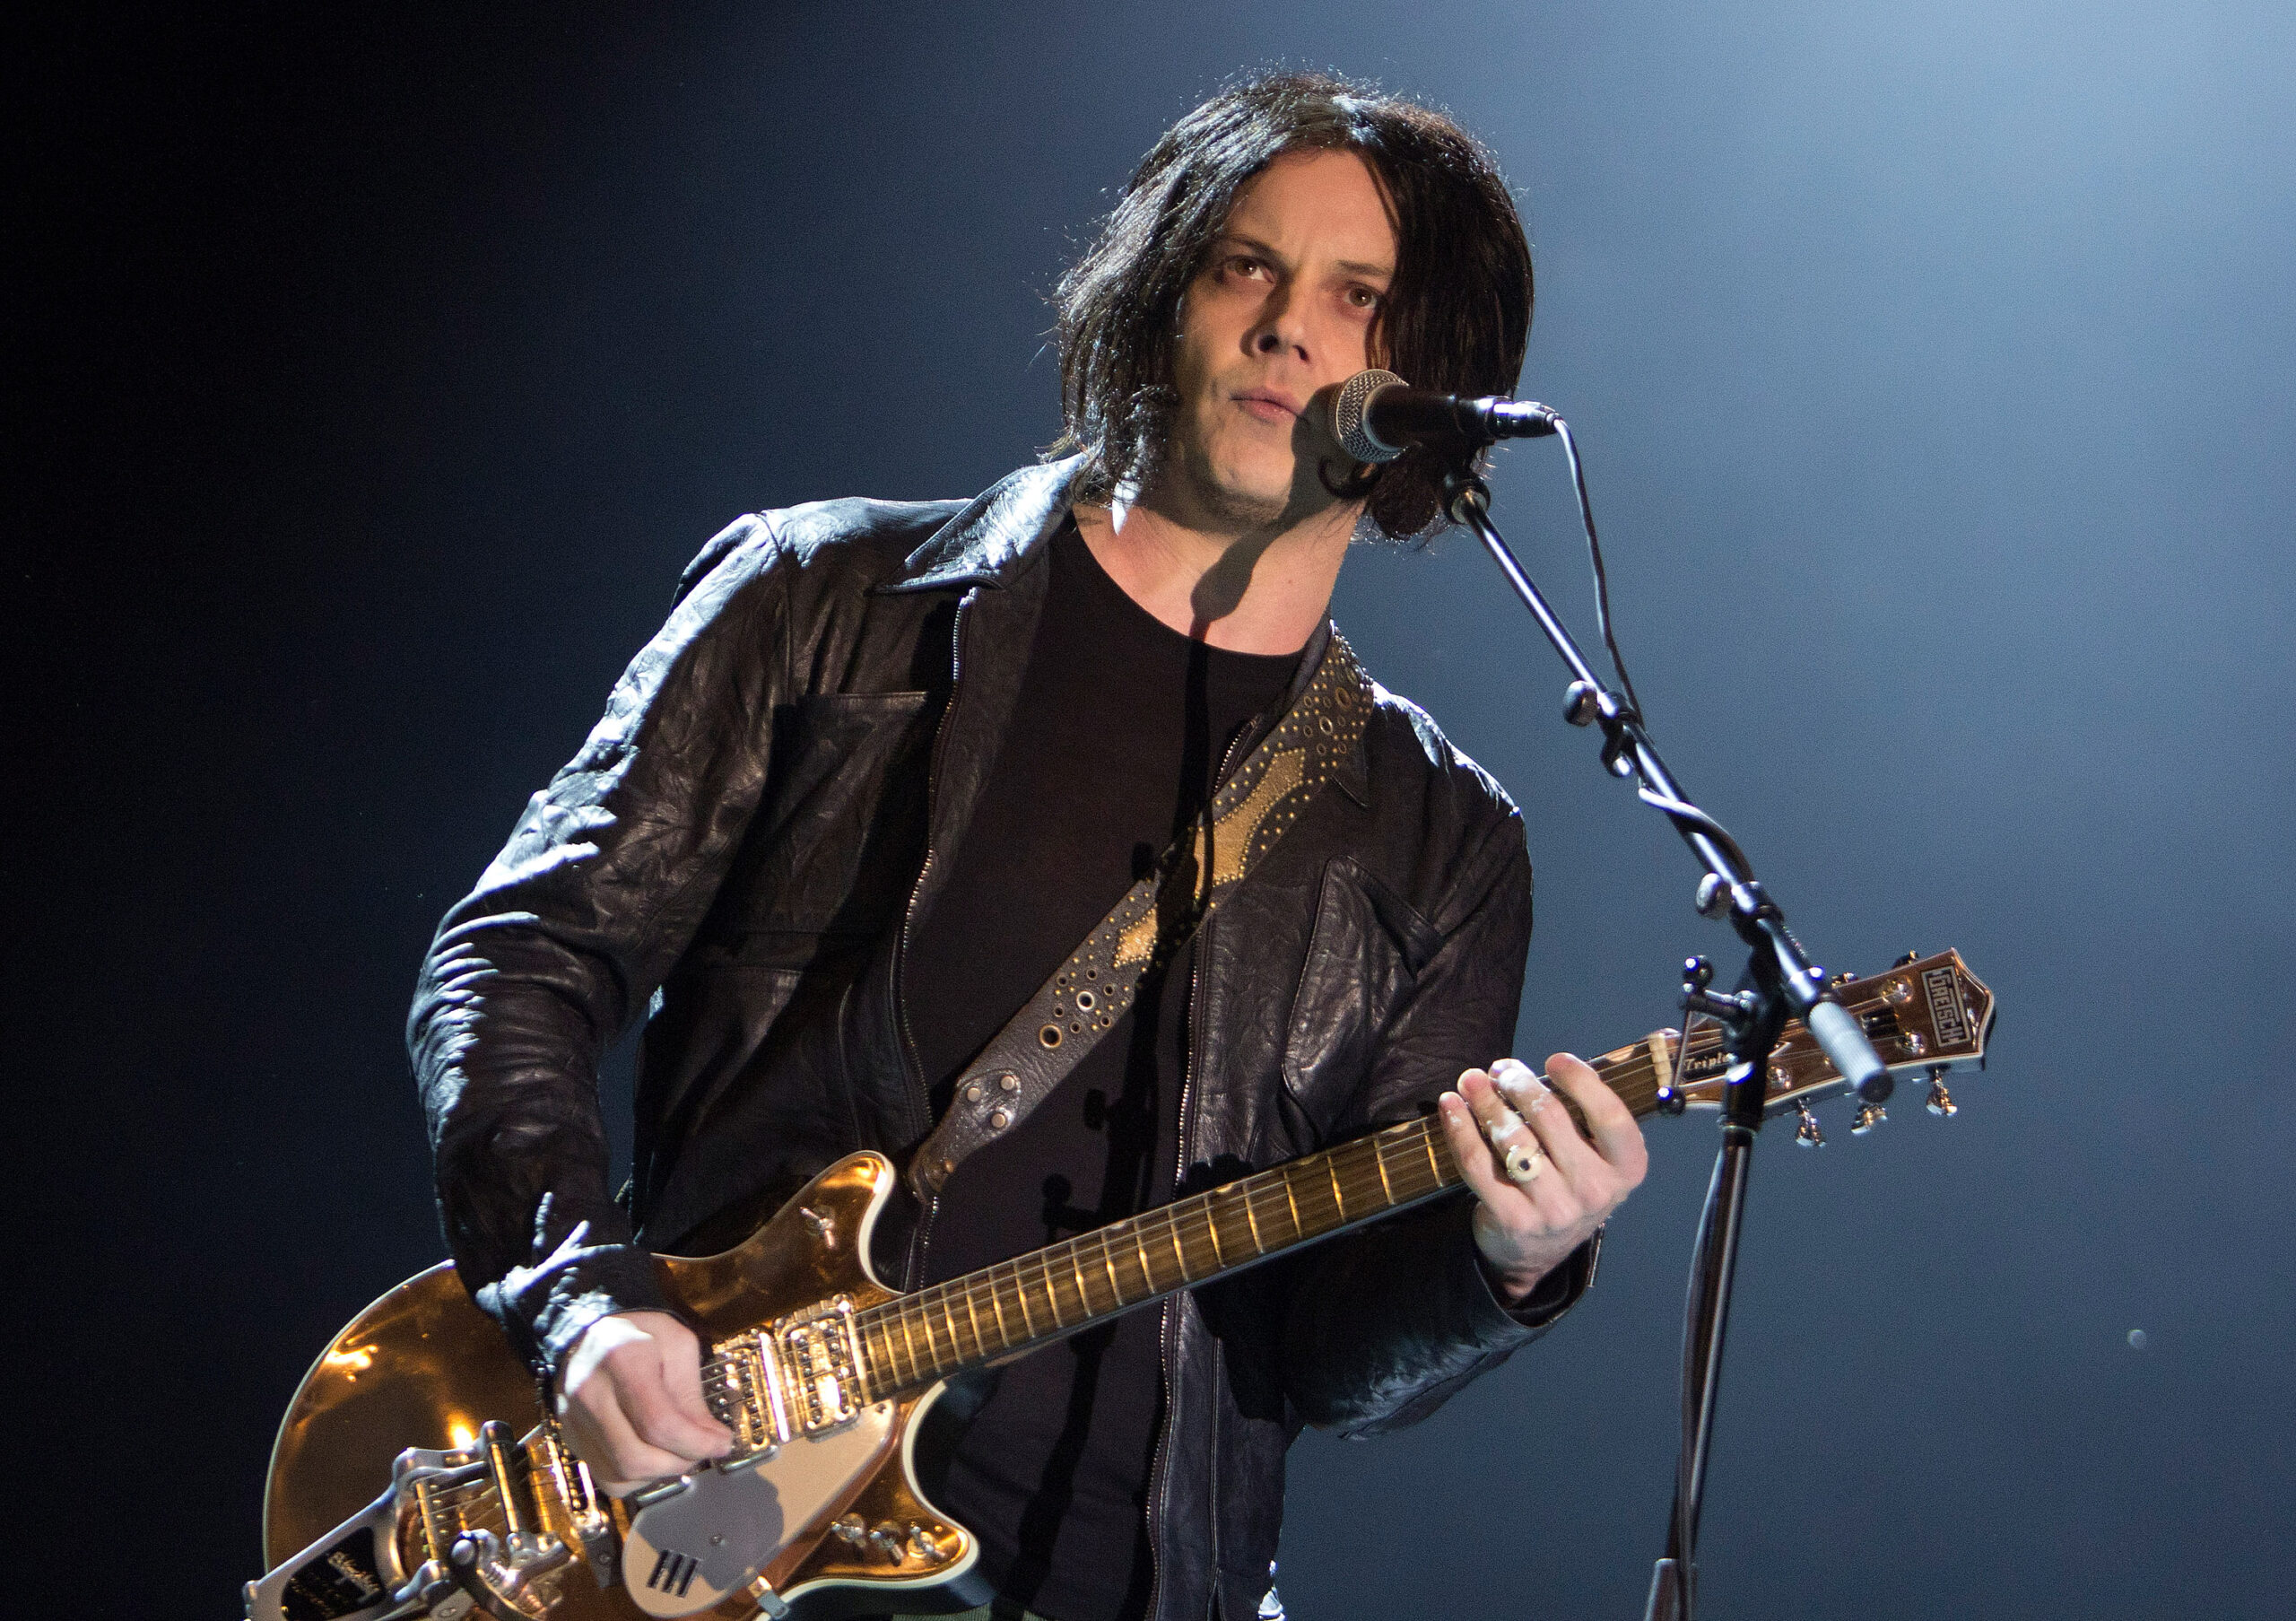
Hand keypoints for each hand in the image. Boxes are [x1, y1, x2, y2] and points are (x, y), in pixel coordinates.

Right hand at [556, 1309, 733, 1492]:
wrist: (588, 1334)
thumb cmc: (639, 1335)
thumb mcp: (677, 1344)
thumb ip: (692, 1392)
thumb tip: (709, 1438)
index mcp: (622, 1359)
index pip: (659, 1422)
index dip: (697, 1443)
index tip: (722, 1443)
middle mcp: (591, 1393)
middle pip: (637, 1457)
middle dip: (680, 1461)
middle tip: (701, 1448)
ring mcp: (575, 1420)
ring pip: (622, 1474)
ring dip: (661, 1472)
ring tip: (678, 1449)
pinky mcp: (571, 1439)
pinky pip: (608, 1479)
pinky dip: (637, 1478)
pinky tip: (652, 1455)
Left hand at [1438, 1052, 1648, 1302]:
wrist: (1538, 1248)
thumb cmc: (1566, 1182)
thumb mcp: (1590, 1154)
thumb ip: (1571, 1112)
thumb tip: (1515, 1071)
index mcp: (1625, 1167)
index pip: (1610, 1116)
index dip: (1582, 1082)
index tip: (1555, 1060)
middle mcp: (1595, 1191)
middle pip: (1550, 1118)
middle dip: (1518, 1083)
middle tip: (1500, 1071)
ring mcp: (1554, 1209)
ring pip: (1511, 1138)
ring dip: (1485, 1100)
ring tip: (1471, 1081)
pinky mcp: (1513, 1219)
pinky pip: (1478, 1163)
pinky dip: (1460, 1128)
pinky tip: (1451, 1105)